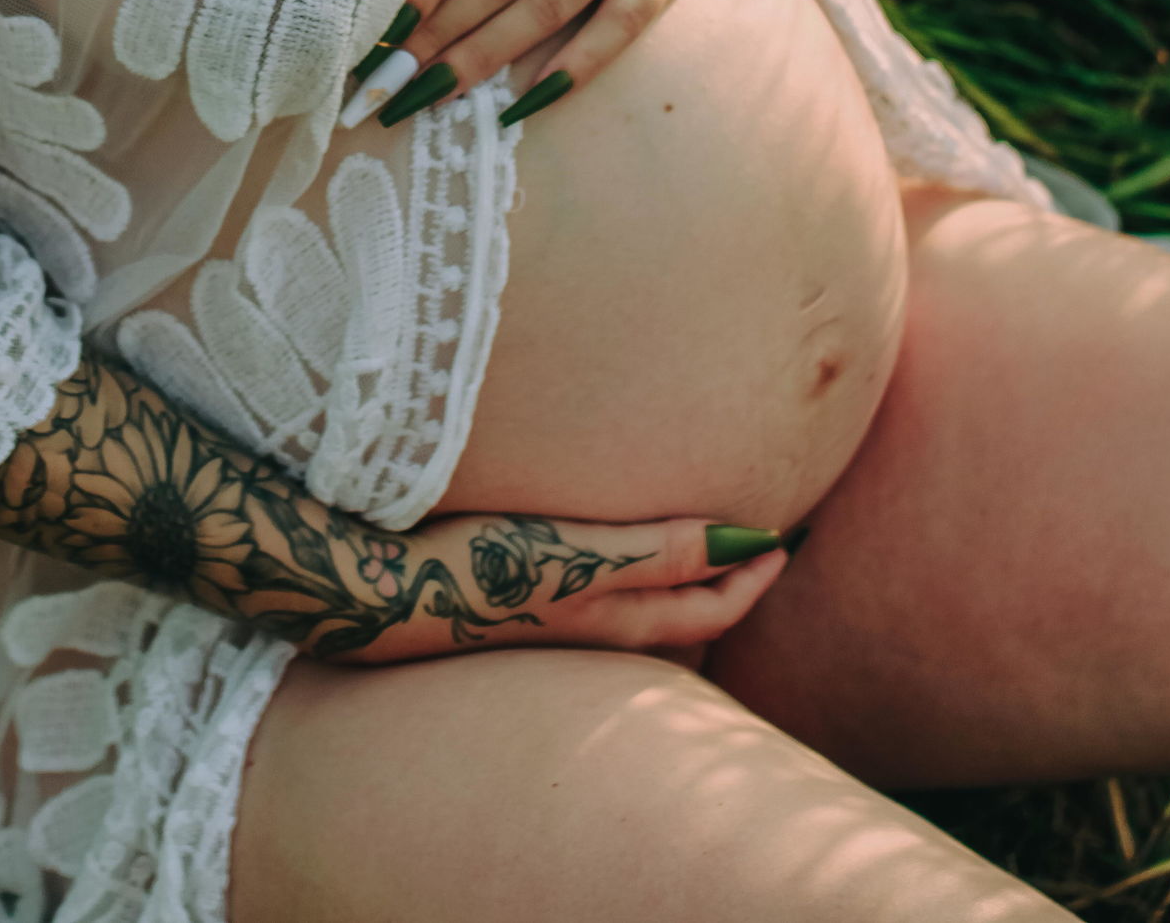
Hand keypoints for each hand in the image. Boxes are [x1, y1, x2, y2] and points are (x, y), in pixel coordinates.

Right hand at [329, 509, 788, 665]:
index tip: (788, 537)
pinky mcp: (523, 607)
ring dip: (683, 587)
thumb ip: (659, 550)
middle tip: (762, 543)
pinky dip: (636, 585)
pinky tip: (611, 557)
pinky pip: (603, 604)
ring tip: (701, 547)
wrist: (381, 592)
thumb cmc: (482, 568)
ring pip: (646, 617)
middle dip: (729, 586)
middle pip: (686, 620)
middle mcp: (597, 631)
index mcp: (619, 621)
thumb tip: (742, 541)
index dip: (755, 576)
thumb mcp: (577, 556)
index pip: (712, 608)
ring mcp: (559, 624)